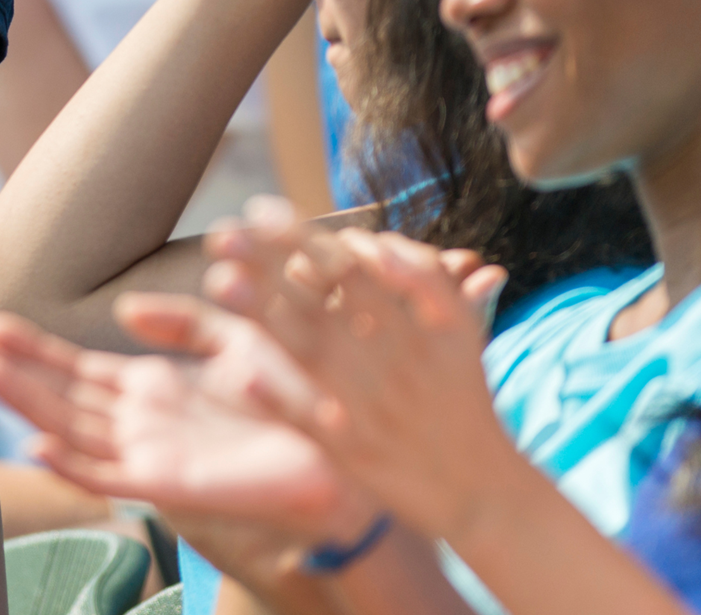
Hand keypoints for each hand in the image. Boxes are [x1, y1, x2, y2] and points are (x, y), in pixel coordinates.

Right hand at [0, 301, 379, 549]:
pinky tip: (40, 445)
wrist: (343, 450)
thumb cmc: (294, 396)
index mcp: (149, 388)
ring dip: (25, 406)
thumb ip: (177, 321)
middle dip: (6, 372)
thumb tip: (121, 311)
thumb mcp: (232, 338)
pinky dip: (75, 465)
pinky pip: (112, 476)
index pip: (71, 367)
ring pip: (70, 430)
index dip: (25, 347)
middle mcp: (138, 422)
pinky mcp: (172, 483)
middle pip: (56, 396)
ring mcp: (149, 454)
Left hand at [202, 205, 519, 542]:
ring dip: (263, 315)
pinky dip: (280, 396)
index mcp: (412, 325)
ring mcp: (365, 404)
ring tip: (220, 282)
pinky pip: (309, 419)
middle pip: (319, 299)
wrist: (480, 489)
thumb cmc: (461, 398)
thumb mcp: (462, 332)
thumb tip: (374, 240)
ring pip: (308, 351)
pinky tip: (243, 373)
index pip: (348, 268)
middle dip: (269, 263)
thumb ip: (427, 279)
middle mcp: (386, 360)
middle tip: (223, 232)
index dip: (301, 239)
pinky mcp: (350, 448)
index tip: (258, 211)